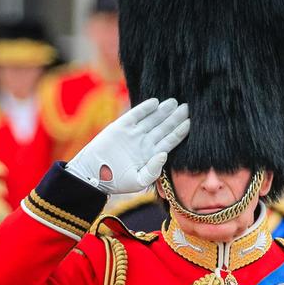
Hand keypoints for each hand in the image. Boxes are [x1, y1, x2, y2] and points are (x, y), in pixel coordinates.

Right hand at [65, 98, 189, 194]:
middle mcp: (145, 142)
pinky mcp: (121, 126)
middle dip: (175, 117)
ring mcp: (134, 133)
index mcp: (152, 154)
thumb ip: (153, 171)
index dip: (180, 131)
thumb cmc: (116, 182)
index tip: (190, 122)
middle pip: (164, 127)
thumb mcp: (137, 181)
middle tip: (187, 107)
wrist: (92, 174)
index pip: (170, 140)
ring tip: (175, 102)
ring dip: (163, 111)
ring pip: (153, 119)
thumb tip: (164, 154)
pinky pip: (136, 114)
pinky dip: (145, 108)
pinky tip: (155, 102)